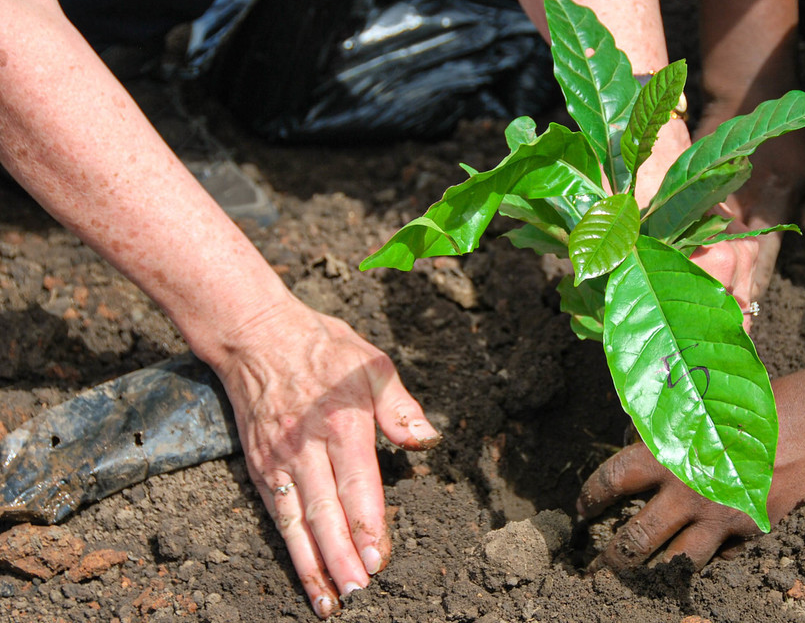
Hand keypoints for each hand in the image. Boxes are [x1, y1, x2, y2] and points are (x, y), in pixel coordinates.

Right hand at [207, 297, 438, 617]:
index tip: (378, 559)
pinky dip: (289, 549)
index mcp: (342, 423)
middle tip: (359, 591)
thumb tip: (426, 440)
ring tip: (330, 601)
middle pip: (325, 511)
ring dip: (314, 564)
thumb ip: (400, 407)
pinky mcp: (260, 466)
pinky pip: (275, 515)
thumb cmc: (321, 346)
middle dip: (342, 556)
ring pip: (296, 522)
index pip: (356, 484)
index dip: (367, 525)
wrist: (254, 333)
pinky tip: (305, 574)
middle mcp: (306, 447)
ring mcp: (279, 460)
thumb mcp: (372, 363)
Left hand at [577, 368, 804, 570]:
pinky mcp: (750, 532)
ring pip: (673, 563)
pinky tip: (692, 570)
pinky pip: (717, 560)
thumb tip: (636, 432)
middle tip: (597, 569)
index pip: (611, 480)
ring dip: (651, 576)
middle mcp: (687, 489)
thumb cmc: (763, 400)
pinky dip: (702, 566)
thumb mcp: (707, 399)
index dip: (590, 498)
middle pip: (635, 539)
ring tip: (637, 585)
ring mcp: (719, 517)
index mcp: (669, 450)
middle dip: (611, 559)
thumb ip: (669, 420)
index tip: (583, 510)